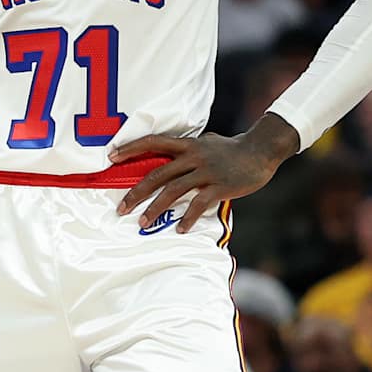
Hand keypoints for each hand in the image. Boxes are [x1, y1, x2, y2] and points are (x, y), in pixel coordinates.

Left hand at [113, 120, 296, 231]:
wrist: (261, 151)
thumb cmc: (232, 148)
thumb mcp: (207, 141)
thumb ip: (188, 148)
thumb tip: (170, 152)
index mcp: (187, 145)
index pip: (153, 142)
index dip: (131, 148)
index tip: (111, 157)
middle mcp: (193, 157)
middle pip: (157, 174)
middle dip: (136, 193)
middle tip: (121, 208)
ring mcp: (206, 172)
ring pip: (173, 191)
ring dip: (155, 209)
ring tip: (142, 223)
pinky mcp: (220, 186)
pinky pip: (199, 204)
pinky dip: (188, 218)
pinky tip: (180, 229)